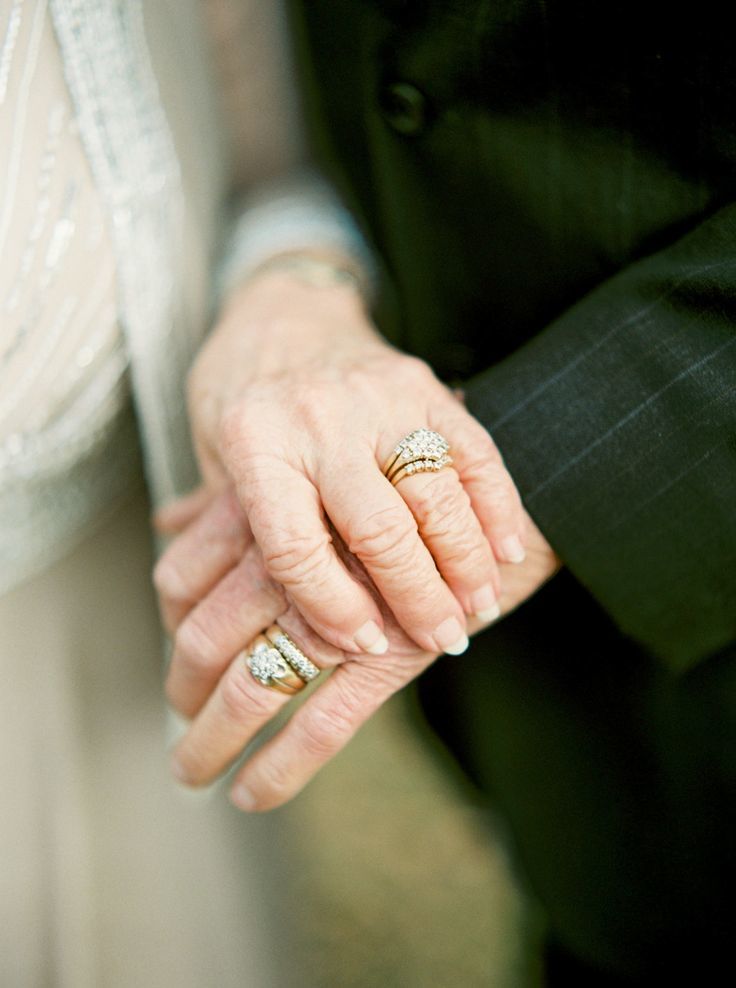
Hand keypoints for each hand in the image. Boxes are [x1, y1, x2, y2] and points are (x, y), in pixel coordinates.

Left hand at [154, 488, 559, 810]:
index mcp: (272, 473)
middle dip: (186, 695)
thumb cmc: (418, 459)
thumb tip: (171, 519)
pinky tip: (254, 791)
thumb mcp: (321, 457)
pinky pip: (332, 716)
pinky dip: (286, 761)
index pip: (184, 575)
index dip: (168, 632)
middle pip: (211, 634)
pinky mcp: (403, 641)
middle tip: (177, 737)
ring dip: (223, 738)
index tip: (172, 671)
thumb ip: (242, 491)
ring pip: (261, 679)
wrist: (544, 469)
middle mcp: (298, 536)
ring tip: (200, 774)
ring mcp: (349, 596)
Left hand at [172, 259, 527, 658]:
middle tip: (445, 639)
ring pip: (436, 492)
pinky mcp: (423, 384)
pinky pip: (473, 450)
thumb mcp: (213, 455)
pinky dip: (496, 505)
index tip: (365, 643)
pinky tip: (506, 549)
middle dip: (418, 597)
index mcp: (255, 443)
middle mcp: (318, 419)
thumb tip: (195, 614)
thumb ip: (221, 529)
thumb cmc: (242, 393)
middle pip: (378, 528)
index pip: (295, 547)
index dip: (332, 607)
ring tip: (480, 607)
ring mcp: (377, 397)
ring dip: (466, 559)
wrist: (285, 309)